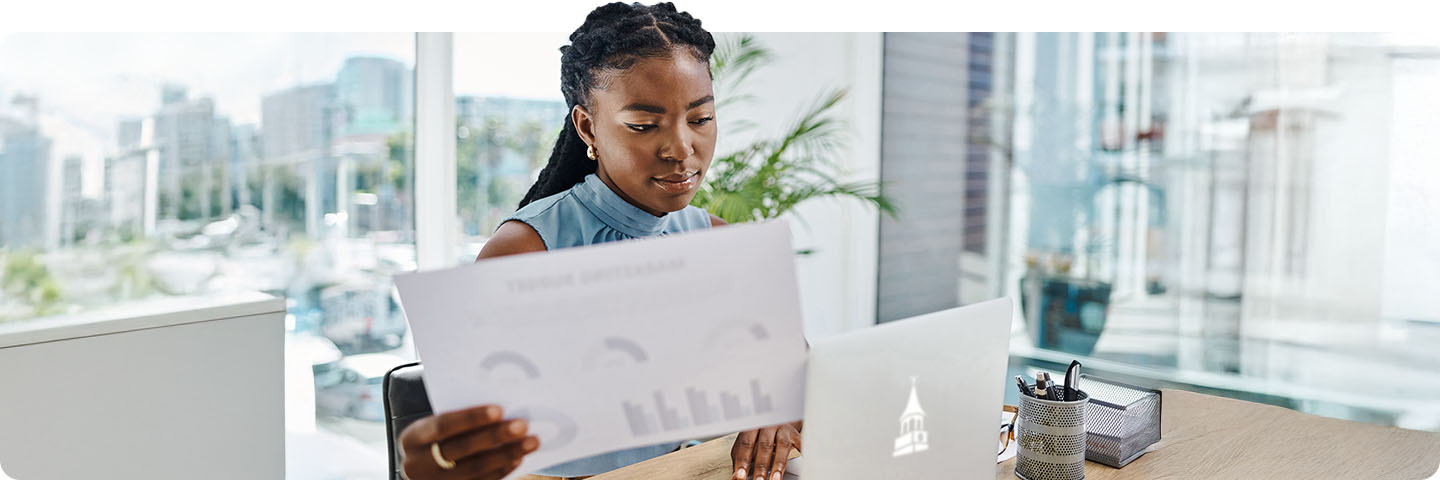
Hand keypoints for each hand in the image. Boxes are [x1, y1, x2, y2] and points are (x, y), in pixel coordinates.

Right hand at [398, 404, 540, 479]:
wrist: (424, 467)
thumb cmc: (438, 437)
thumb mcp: (436, 426)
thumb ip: (459, 417)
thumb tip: (502, 405)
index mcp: (411, 439)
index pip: (443, 425)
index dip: (471, 418)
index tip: (500, 409)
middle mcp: (417, 464)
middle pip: (461, 449)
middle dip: (495, 436)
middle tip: (523, 425)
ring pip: (474, 469)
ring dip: (506, 455)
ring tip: (531, 442)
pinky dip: (501, 470)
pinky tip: (518, 458)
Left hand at [730, 421, 801, 479]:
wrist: (777, 418)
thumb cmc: (759, 434)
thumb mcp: (747, 443)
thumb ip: (741, 458)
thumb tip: (736, 477)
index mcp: (752, 427)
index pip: (745, 444)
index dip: (743, 460)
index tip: (740, 475)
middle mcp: (767, 426)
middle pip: (764, 446)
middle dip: (761, 466)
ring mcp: (782, 429)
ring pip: (781, 445)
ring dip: (778, 464)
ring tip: (775, 479)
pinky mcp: (795, 434)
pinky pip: (801, 444)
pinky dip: (802, 454)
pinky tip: (803, 464)